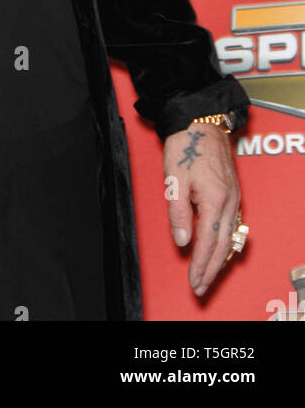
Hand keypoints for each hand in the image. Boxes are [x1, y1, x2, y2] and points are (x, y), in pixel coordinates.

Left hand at [162, 123, 241, 298]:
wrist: (201, 120)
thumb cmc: (186, 145)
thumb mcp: (175, 179)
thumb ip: (179, 212)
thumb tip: (184, 242)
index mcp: (214, 199)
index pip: (208, 242)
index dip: (200, 265)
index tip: (194, 281)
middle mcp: (229, 201)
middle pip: (223, 245)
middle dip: (211, 269)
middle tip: (201, 287)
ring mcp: (234, 197)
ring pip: (230, 237)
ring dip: (219, 259)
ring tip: (208, 275)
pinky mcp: (232, 192)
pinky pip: (232, 225)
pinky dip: (225, 243)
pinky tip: (219, 250)